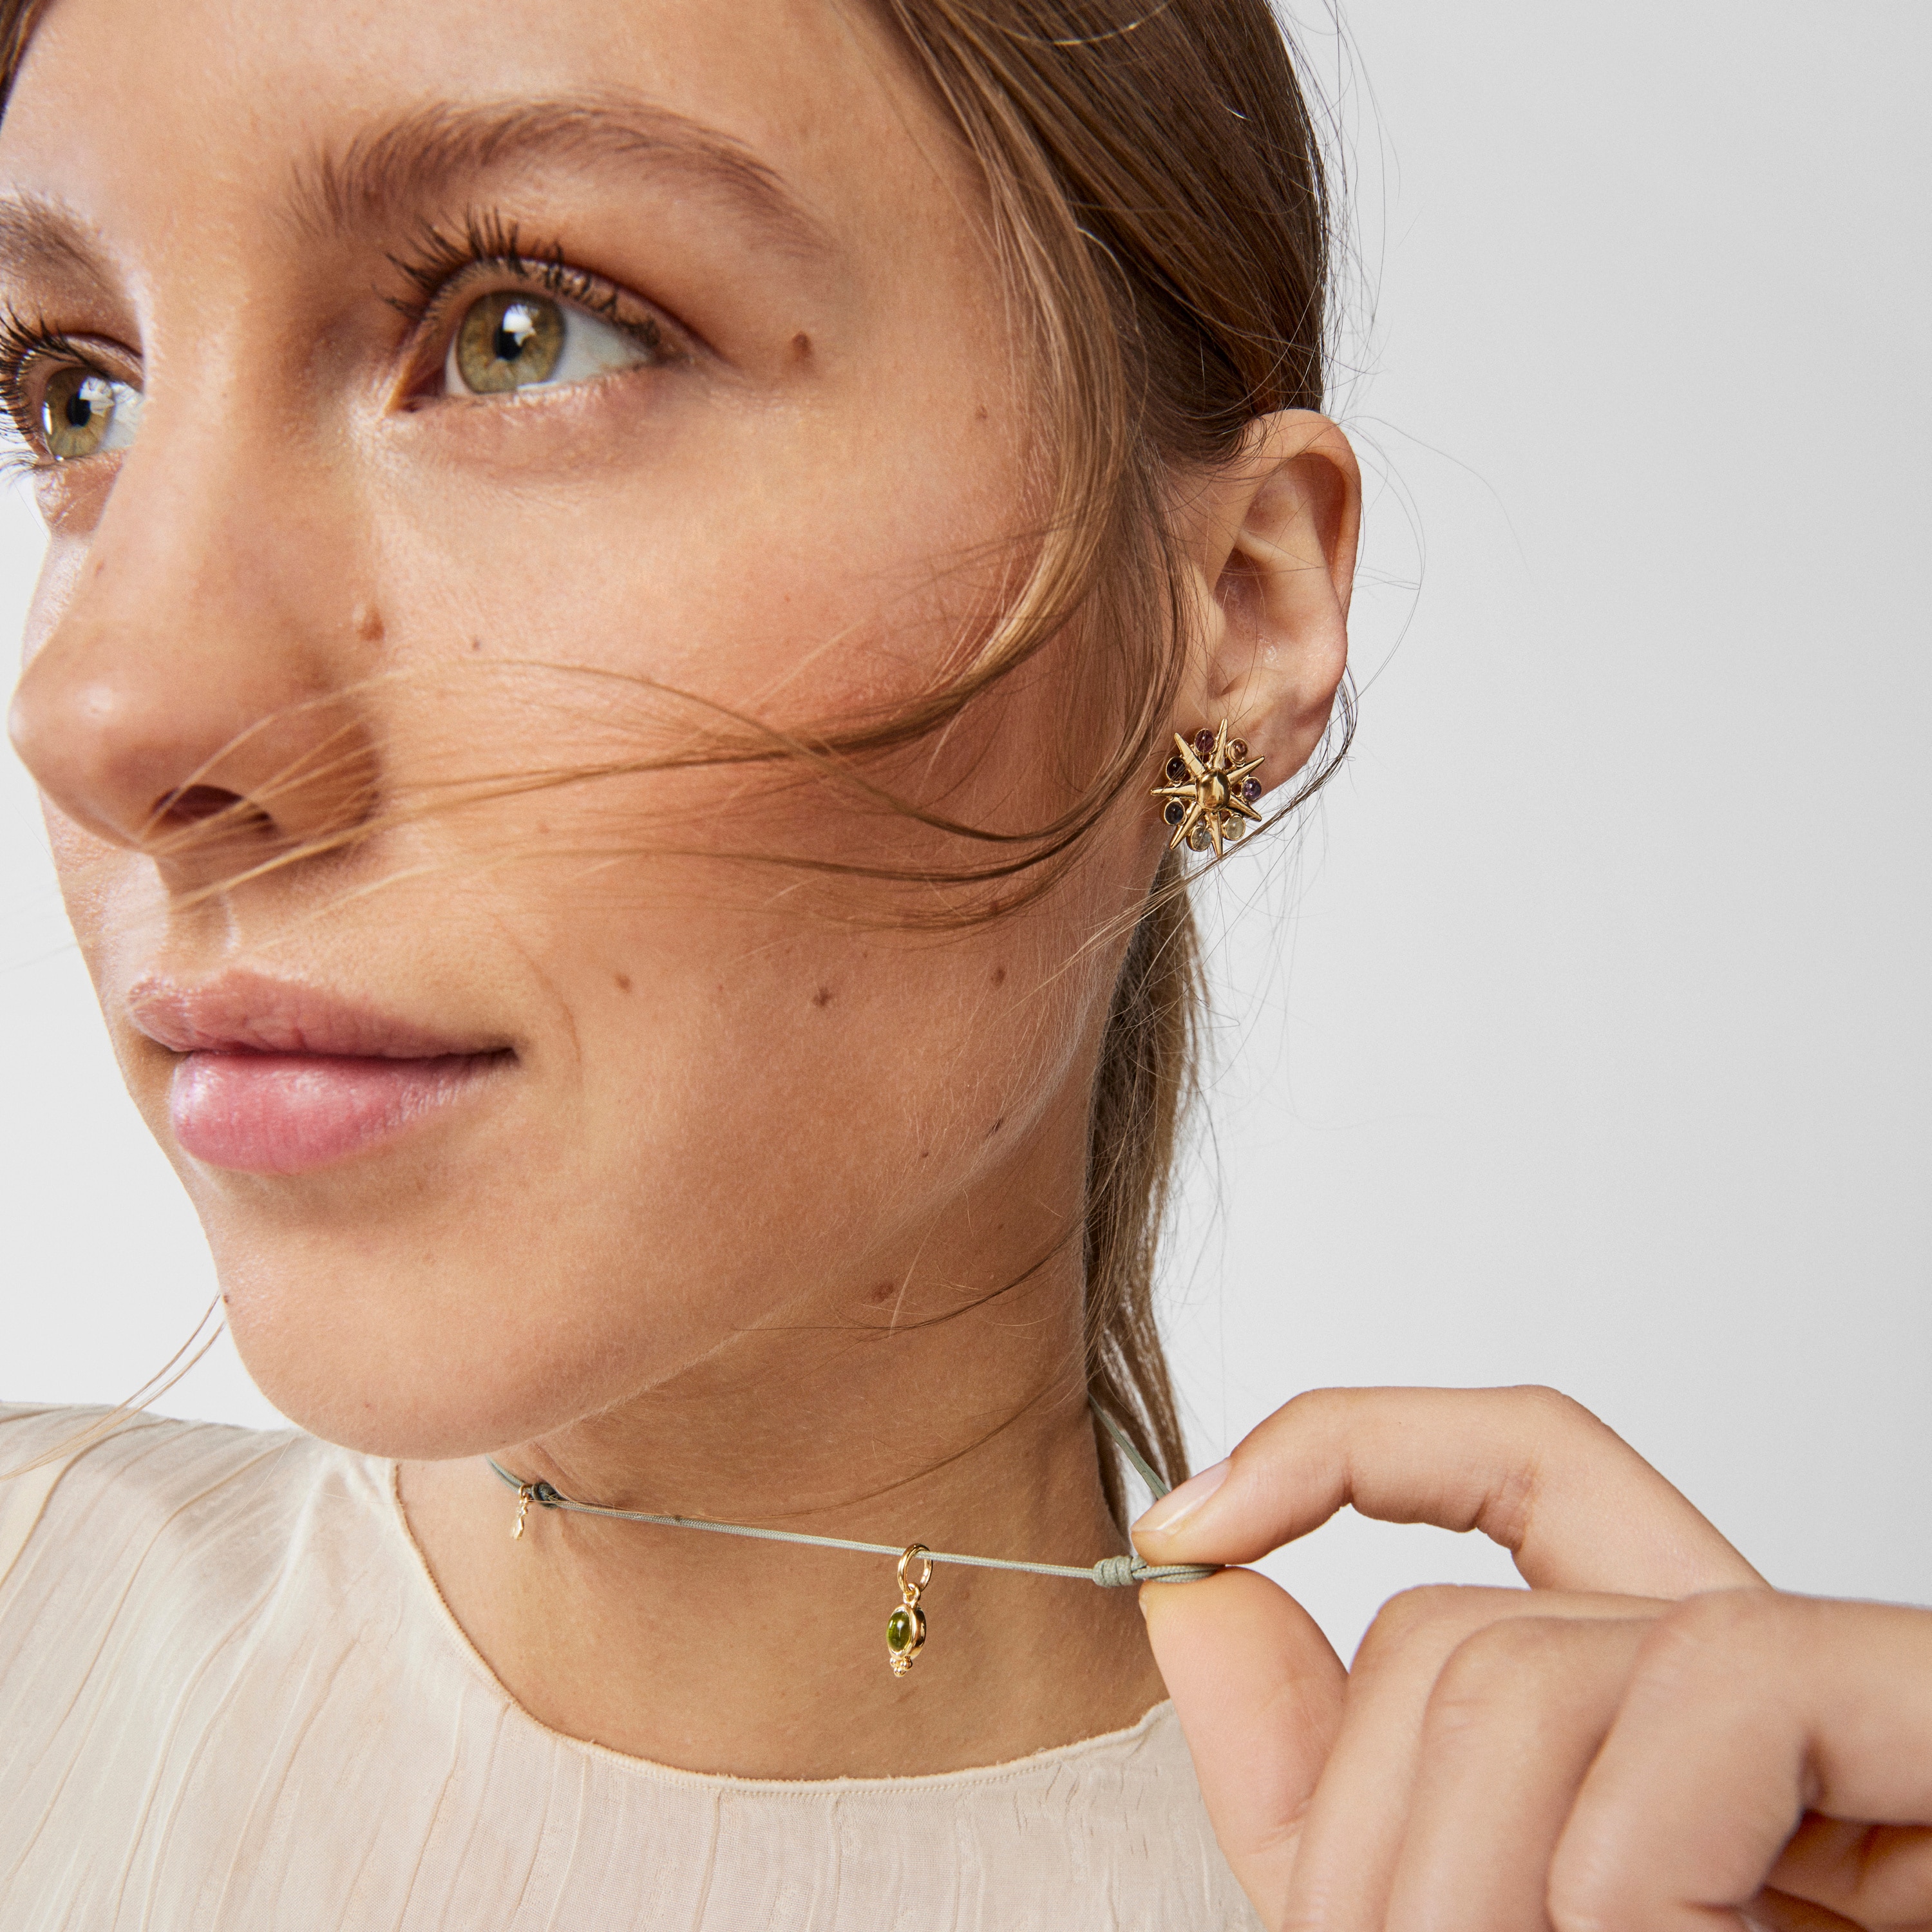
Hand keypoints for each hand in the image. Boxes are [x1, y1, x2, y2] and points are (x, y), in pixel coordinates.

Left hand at [1132, 1386, 1931, 1929]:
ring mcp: (1847, 1692)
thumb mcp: (1448, 1915)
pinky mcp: (1927, 1712)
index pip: (1520, 1460)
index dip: (1346, 1444)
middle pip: (1459, 1628)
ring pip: (1537, 1670)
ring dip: (1459, 1887)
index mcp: (1650, 1705)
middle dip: (1357, 1842)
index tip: (1187, 1531)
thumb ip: (1314, 1774)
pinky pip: (1714, 1686)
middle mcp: (1754, 1677)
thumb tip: (1192, 1589)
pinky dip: (1619, 1868)